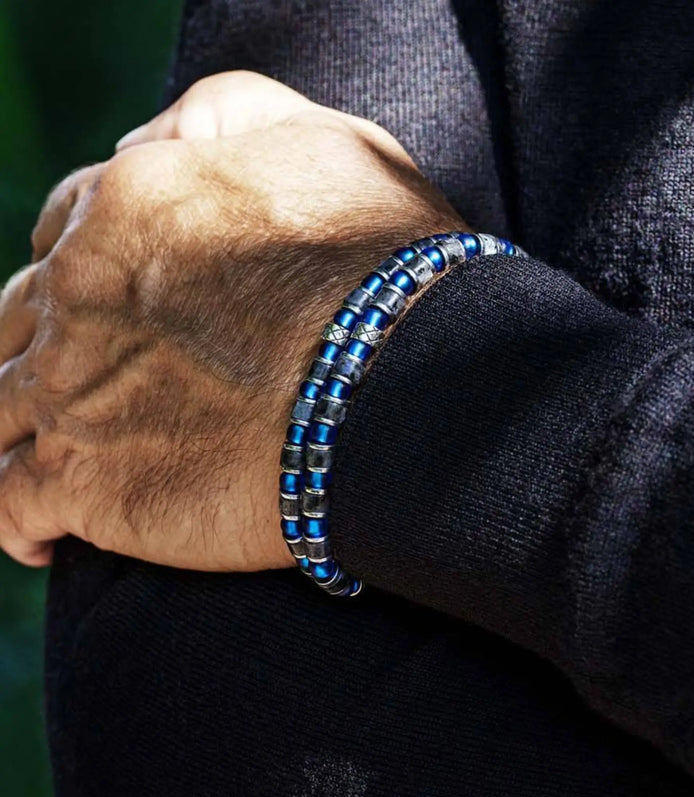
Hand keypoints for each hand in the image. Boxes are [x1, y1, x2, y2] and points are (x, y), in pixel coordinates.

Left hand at [0, 72, 464, 568]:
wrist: (406, 385)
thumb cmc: (387, 265)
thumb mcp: (323, 141)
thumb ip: (226, 117)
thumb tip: (150, 141)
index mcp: (126, 208)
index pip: (63, 233)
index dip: (87, 270)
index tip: (120, 309)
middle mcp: (78, 295)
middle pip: (22, 322)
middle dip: (47, 348)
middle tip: (90, 385)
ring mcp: (71, 392)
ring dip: (16, 430)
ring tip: (51, 457)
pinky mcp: (87, 485)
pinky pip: (5, 504)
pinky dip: (11, 520)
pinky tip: (39, 535)